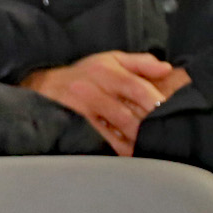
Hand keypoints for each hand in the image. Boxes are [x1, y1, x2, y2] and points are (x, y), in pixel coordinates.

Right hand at [20, 51, 179, 156]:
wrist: (43, 86)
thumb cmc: (84, 74)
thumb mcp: (111, 60)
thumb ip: (140, 63)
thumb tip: (167, 69)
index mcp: (106, 70)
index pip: (135, 87)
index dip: (154, 101)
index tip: (170, 112)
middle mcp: (91, 88)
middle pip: (125, 111)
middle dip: (145, 125)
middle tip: (163, 135)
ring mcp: (79, 108)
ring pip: (111, 126)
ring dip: (131, 139)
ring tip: (147, 147)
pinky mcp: (71, 123)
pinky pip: (96, 137)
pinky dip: (113, 146)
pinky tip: (126, 153)